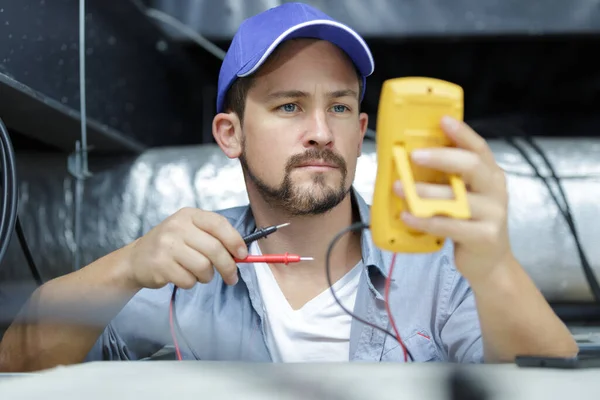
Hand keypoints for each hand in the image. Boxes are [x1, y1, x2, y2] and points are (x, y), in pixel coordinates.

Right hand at [124, 208, 247, 288]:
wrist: (137, 258)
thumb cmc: (172, 245)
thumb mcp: (191, 231)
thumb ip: (214, 238)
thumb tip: (242, 253)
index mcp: (189, 215)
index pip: (218, 224)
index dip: (235, 240)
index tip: (243, 254)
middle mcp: (177, 227)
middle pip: (215, 249)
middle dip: (228, 267)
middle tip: (232, 277)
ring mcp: (167, 245)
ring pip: (203, 267)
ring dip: (207, 276)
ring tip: (199, 274)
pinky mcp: (160, 265)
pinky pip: (188, 280)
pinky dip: (191, 283)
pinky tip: (183, 276)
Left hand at [394, 116, 511, 283]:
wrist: (490, 262)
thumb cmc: (469, 222)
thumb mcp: (464, 195)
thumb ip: (449, 178)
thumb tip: (411, 158)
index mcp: (490, 174)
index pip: (478, 148)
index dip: (461, 133)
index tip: (442, 120)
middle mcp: (495, 190)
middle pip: (472, 166)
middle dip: (441, 157)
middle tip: (414, 155)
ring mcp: (493, 214)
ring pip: (457, 198)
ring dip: (424, 192)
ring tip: (399, 188)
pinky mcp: (484, 236)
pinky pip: (449, 226)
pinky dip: (425, 221)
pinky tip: (406, 217)